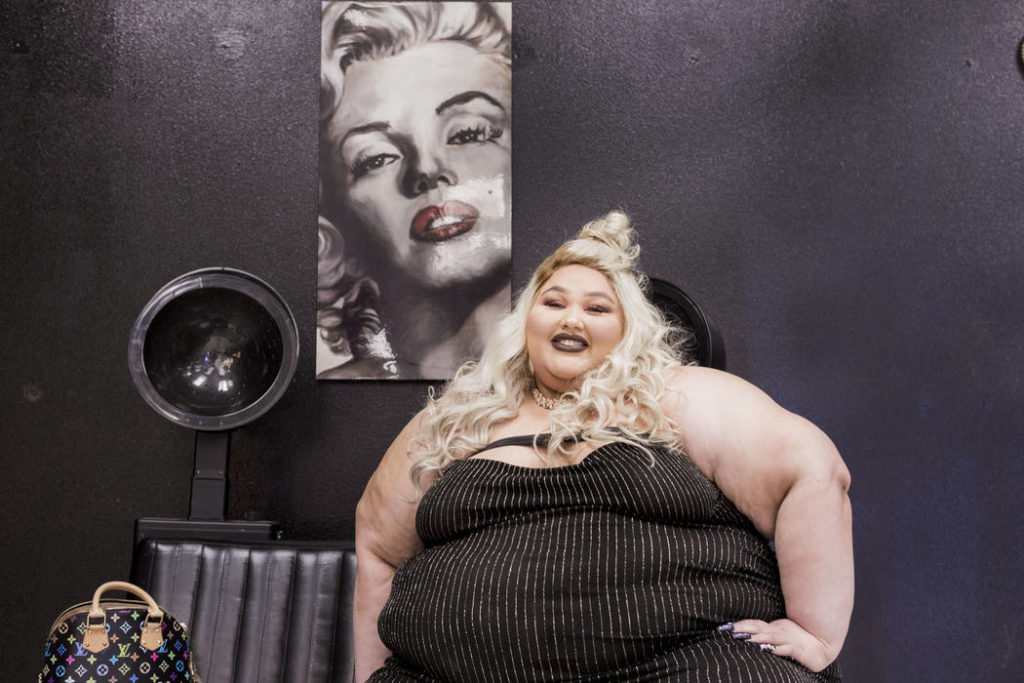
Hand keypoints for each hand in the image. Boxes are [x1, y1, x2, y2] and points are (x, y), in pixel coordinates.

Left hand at [718, 618, 835, 672]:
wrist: (821, 644)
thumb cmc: (796, 641)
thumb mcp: (778, 636)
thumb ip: (764, 635)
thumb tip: (743, 636)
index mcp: (773, 628)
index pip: (754, 624)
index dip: (741, 625)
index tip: (726, 627)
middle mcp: (778, 632)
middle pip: (759, 629)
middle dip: (744, 630)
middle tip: (731, 632)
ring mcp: (788, 639)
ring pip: (770, 638)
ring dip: (758, 638)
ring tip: (746, 639)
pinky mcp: (798, 649)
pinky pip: (787, 649)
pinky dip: (778, 648)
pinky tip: (770, 649)